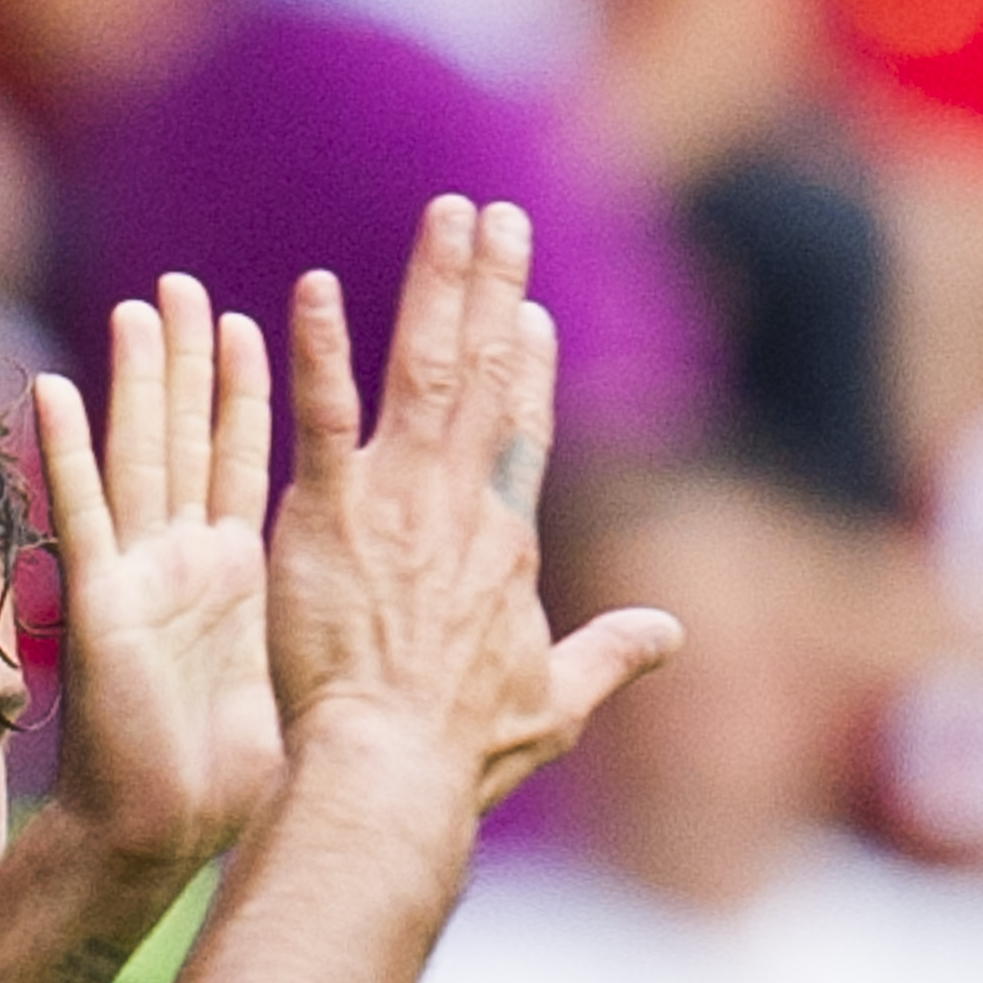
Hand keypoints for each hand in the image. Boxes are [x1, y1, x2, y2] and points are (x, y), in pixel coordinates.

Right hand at [34, 276, 282, 873]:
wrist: (162, 838)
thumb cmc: (224, 789)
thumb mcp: (288, 694)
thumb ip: (311, 648)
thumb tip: (369, 641)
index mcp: (231, 582)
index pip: (242, 467)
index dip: (246, 397)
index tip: (251, 326)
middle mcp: (182, 567)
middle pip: (186, 442)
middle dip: (186, 362)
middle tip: (182, 284)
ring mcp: (138, 580)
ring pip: (137, 458)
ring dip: (135, 382)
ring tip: (137, 305)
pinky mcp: (102, 607)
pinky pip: (82, 517)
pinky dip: (64, 454)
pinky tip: (52, 388)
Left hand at [270, 196, 682, 809]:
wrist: (393, 768)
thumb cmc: (465, 752)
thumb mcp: (557, 703)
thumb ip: (612, 656)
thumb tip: (672, 635)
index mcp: (507, 544)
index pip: (521, 433)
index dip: (528, 367)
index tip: (529, 311)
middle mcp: (462, 505)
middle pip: (484, 374)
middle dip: (492, 288)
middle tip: (496, 215)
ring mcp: (397, 502)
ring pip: (422, 370)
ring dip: (435, 286)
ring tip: (446, 214)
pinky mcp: (328, 514)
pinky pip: (322, 416)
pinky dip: (319, 350)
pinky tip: (310, 288)